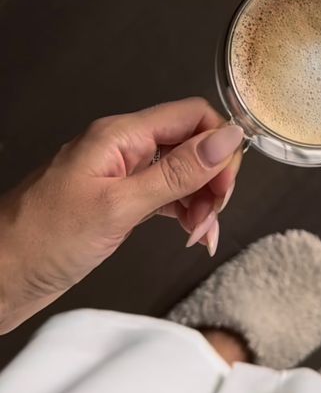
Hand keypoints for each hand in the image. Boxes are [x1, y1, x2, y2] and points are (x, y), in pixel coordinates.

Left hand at [0, 98, 243, 334]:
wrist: (0, 276)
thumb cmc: (41, 240)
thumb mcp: (120, 207)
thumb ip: (177, 173)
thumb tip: (226, 139)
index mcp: (121, 135)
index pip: (191, 116)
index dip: (219, 145)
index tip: (226, 184)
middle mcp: (123, 149)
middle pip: (190, 145)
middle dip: (212, 179)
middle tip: (212, 215)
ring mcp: (120, 176)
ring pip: (181, 173)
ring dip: (200, 201)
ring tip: (199, 234)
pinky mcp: (118, 202)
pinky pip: (164, 196)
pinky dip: (183, 214)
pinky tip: (190, 234)